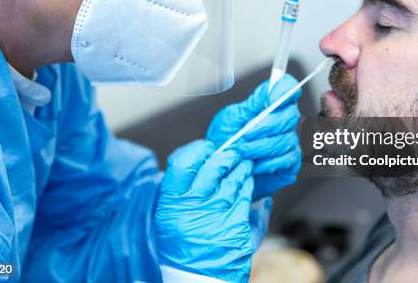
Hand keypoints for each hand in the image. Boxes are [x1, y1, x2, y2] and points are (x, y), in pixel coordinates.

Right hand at [154, 140, 254, 282]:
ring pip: (232, 179)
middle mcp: (192, 207)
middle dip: (225, 156)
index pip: (181, 164)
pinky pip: (244, 195)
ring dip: (241, 168)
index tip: (207, 148)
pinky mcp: (235, 224)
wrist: (197, 279)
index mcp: (171, 204)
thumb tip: (197, 163)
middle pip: (212, 167)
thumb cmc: (183, 247)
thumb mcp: (169, 219)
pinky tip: (248, 182)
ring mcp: (215, 215)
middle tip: (232, 153)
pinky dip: (247, 185)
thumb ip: (179, 191)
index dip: (197, 151)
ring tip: (243, 165)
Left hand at [207, 75, 301, 199]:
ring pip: (284, 140)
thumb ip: (252, 104)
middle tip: (244, 134)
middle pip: (289, 116)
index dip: (283, 90)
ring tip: (242, 151)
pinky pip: (286, 160)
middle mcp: (284, 121)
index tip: (269, 99)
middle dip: (264, 126)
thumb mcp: (232, 118)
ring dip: (260, 147)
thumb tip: (269, 89)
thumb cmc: (226, 140)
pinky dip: (266, 163)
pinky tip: (253, 164)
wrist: (221, 167)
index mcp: (271, 104)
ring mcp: (290, 141)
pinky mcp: (290, 162)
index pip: (288, 88)